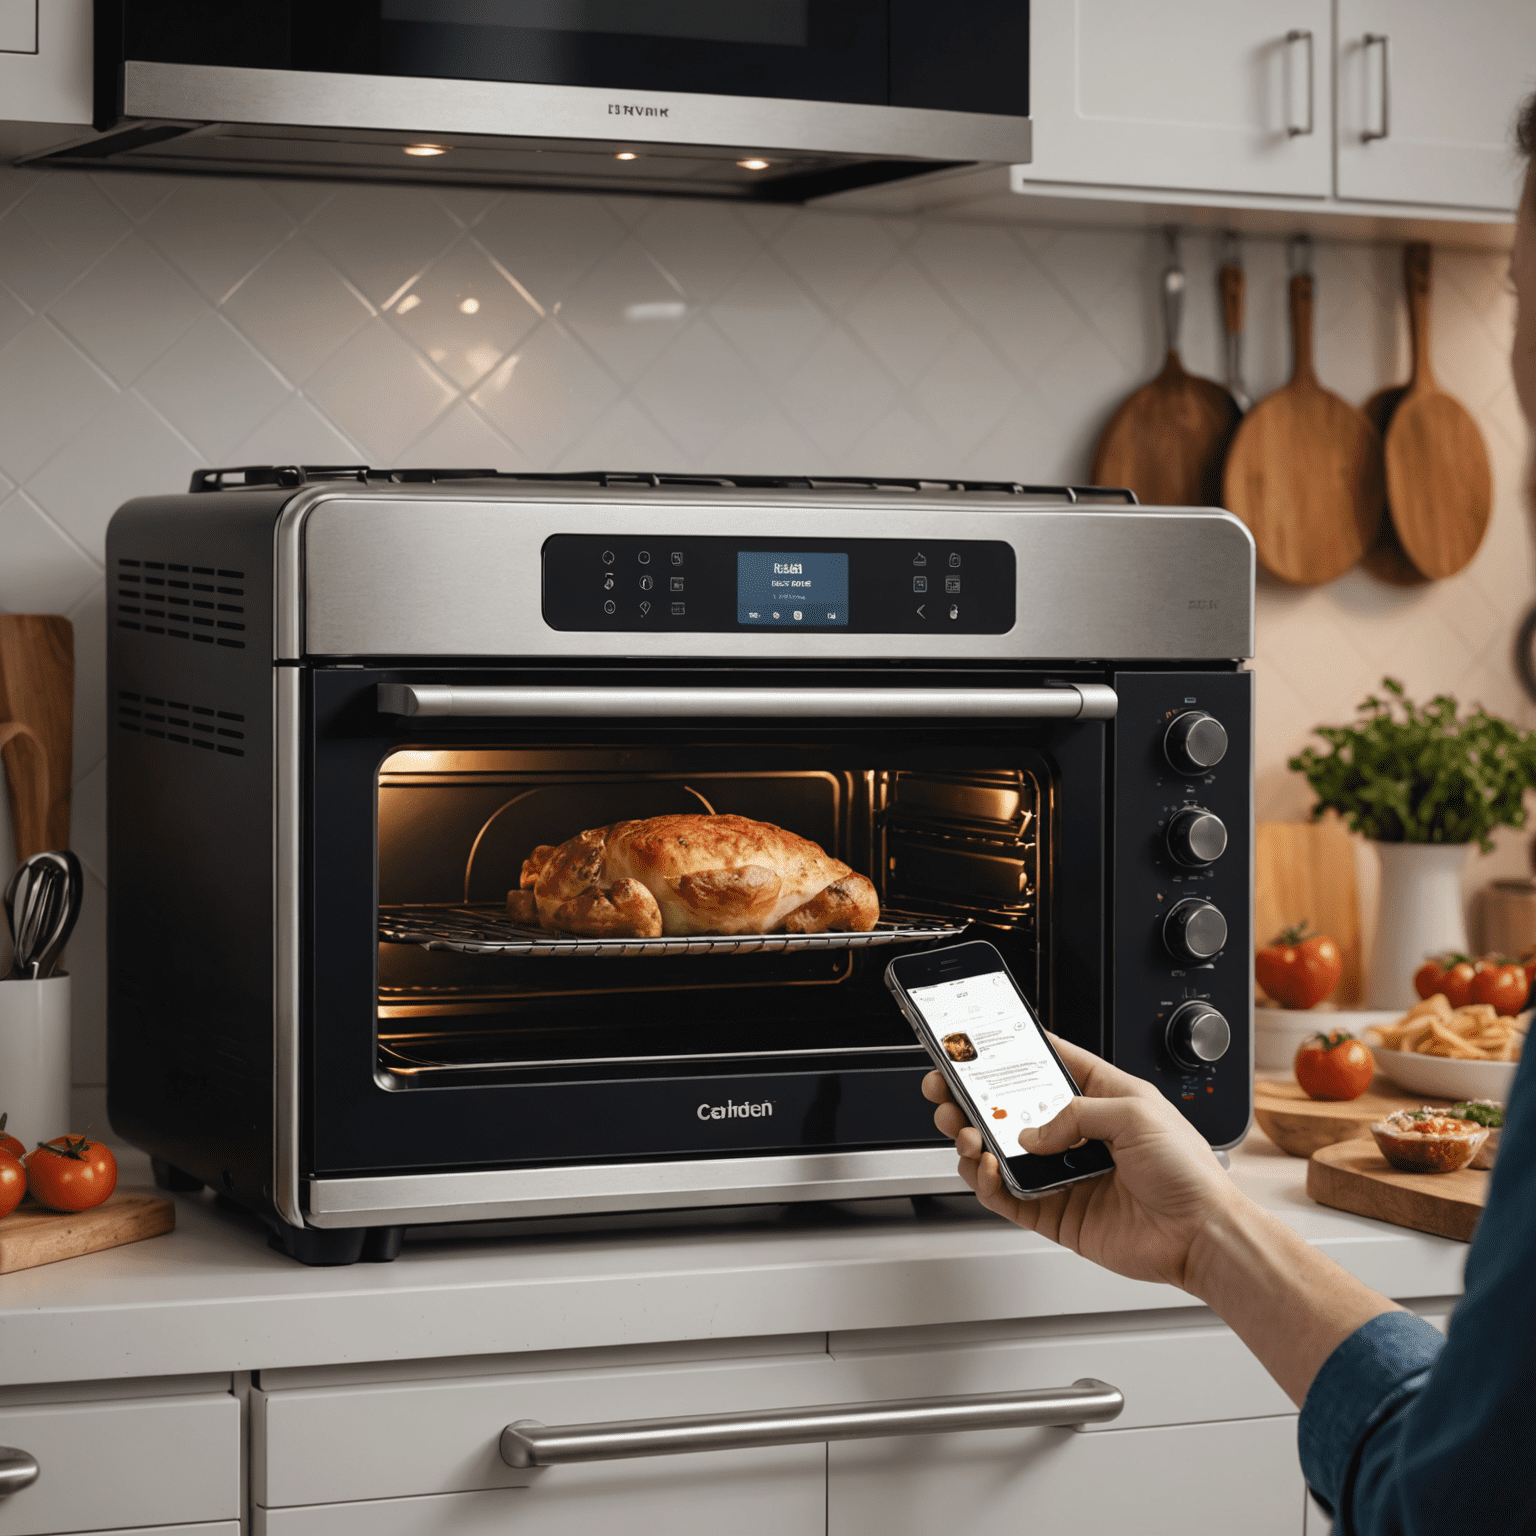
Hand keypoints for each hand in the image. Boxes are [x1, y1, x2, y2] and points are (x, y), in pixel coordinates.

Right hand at [923, 1036, 1241, 1289]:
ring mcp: (1064, 1175)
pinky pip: (1008, 1197)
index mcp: (1101, 1098)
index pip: (1048, 1065)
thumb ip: (1075, 1113)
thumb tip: (1032, 1130)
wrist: (1202, 1235)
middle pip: (1010, 1110)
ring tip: (967, 1135)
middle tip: (946, 1092)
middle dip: (972, 1099)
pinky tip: (987, 1170)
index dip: (1013, 1053)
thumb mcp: (1136, 1113)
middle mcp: (1078, 1135)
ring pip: (1001, 1153)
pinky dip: (988, 1184)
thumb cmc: (1189, 1171)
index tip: (978, 1045)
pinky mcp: (1057, 1213)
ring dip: (973, 1141)